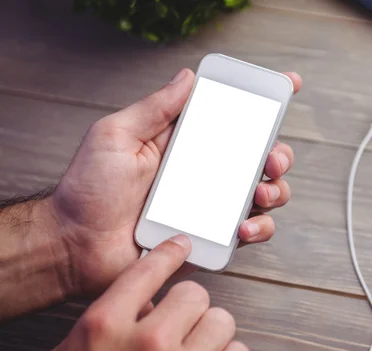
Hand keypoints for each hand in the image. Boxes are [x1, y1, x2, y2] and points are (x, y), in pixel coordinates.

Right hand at [34, 235, 249, 350]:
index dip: (169, 253)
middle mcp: (148, 343)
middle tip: (179, 323)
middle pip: (195, 293)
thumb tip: (145, 299)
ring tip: (194, 349)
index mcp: (106, 327)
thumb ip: (105, 321)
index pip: (147, 270)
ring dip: (210, 333)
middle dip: (188, 306)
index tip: (181, 245)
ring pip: (222, 320)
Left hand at [50, 68, 301, 296]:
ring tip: (262, 195)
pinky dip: (260, 228)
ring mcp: (211, 207)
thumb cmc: (88, 191)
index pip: (231, 119)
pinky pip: (252, 231)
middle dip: (279, 154)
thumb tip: (188, 77)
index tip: (288, 87)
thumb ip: (155, 109)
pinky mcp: (213, 238)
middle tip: (273, 159)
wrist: (76, 247)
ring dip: (277, 191)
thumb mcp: (116, 136)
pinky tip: (244, 227)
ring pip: (265, 194)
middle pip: (260, 158)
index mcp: (185, 145)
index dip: (262, 104)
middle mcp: (204, 173)